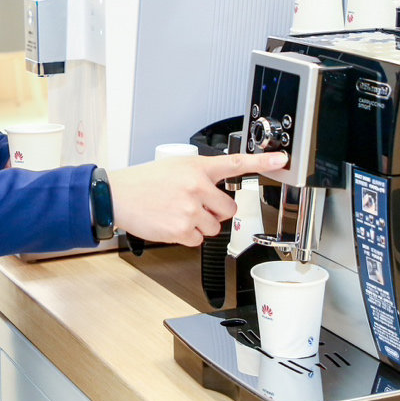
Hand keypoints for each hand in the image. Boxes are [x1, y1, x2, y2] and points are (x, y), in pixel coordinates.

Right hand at [107, 153, 287, 246]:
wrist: (118, 196)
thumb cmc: (144, 182)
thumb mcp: (175, 166)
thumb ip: (201, 175)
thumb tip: (218, 189)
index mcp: (197, 167)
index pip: (236, 163)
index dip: (262, 162)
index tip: (281, 161)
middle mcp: (196, 187)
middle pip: (229, 209)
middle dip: (216, 211)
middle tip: (195, 205)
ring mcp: (190, 209)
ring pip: (214, 226)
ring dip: (200, 224)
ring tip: (178, 213)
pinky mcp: (181, 229)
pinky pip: (198, 239)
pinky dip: (187, 235)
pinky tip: (172, 223)